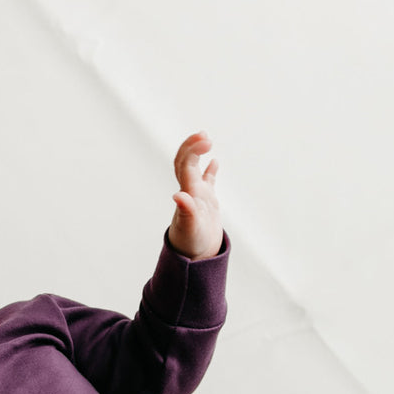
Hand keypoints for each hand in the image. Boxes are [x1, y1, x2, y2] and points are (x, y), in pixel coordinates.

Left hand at [167, 131, 221, 258]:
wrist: (193, 258)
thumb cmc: (191, 245)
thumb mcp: (190, 229)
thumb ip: (186, 212)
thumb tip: (178, 195)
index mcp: (187, 193)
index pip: (185, 165)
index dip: (193, 149)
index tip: (206, 140)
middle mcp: (190, 191)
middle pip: (185, 162)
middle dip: (192, 145)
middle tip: (204, 135)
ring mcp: (197, 196)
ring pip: (193, 169)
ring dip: (197, 153)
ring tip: (205, 138)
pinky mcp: (205, 203)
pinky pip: (207, 182)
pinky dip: (210, 170)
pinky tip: (214, 161)